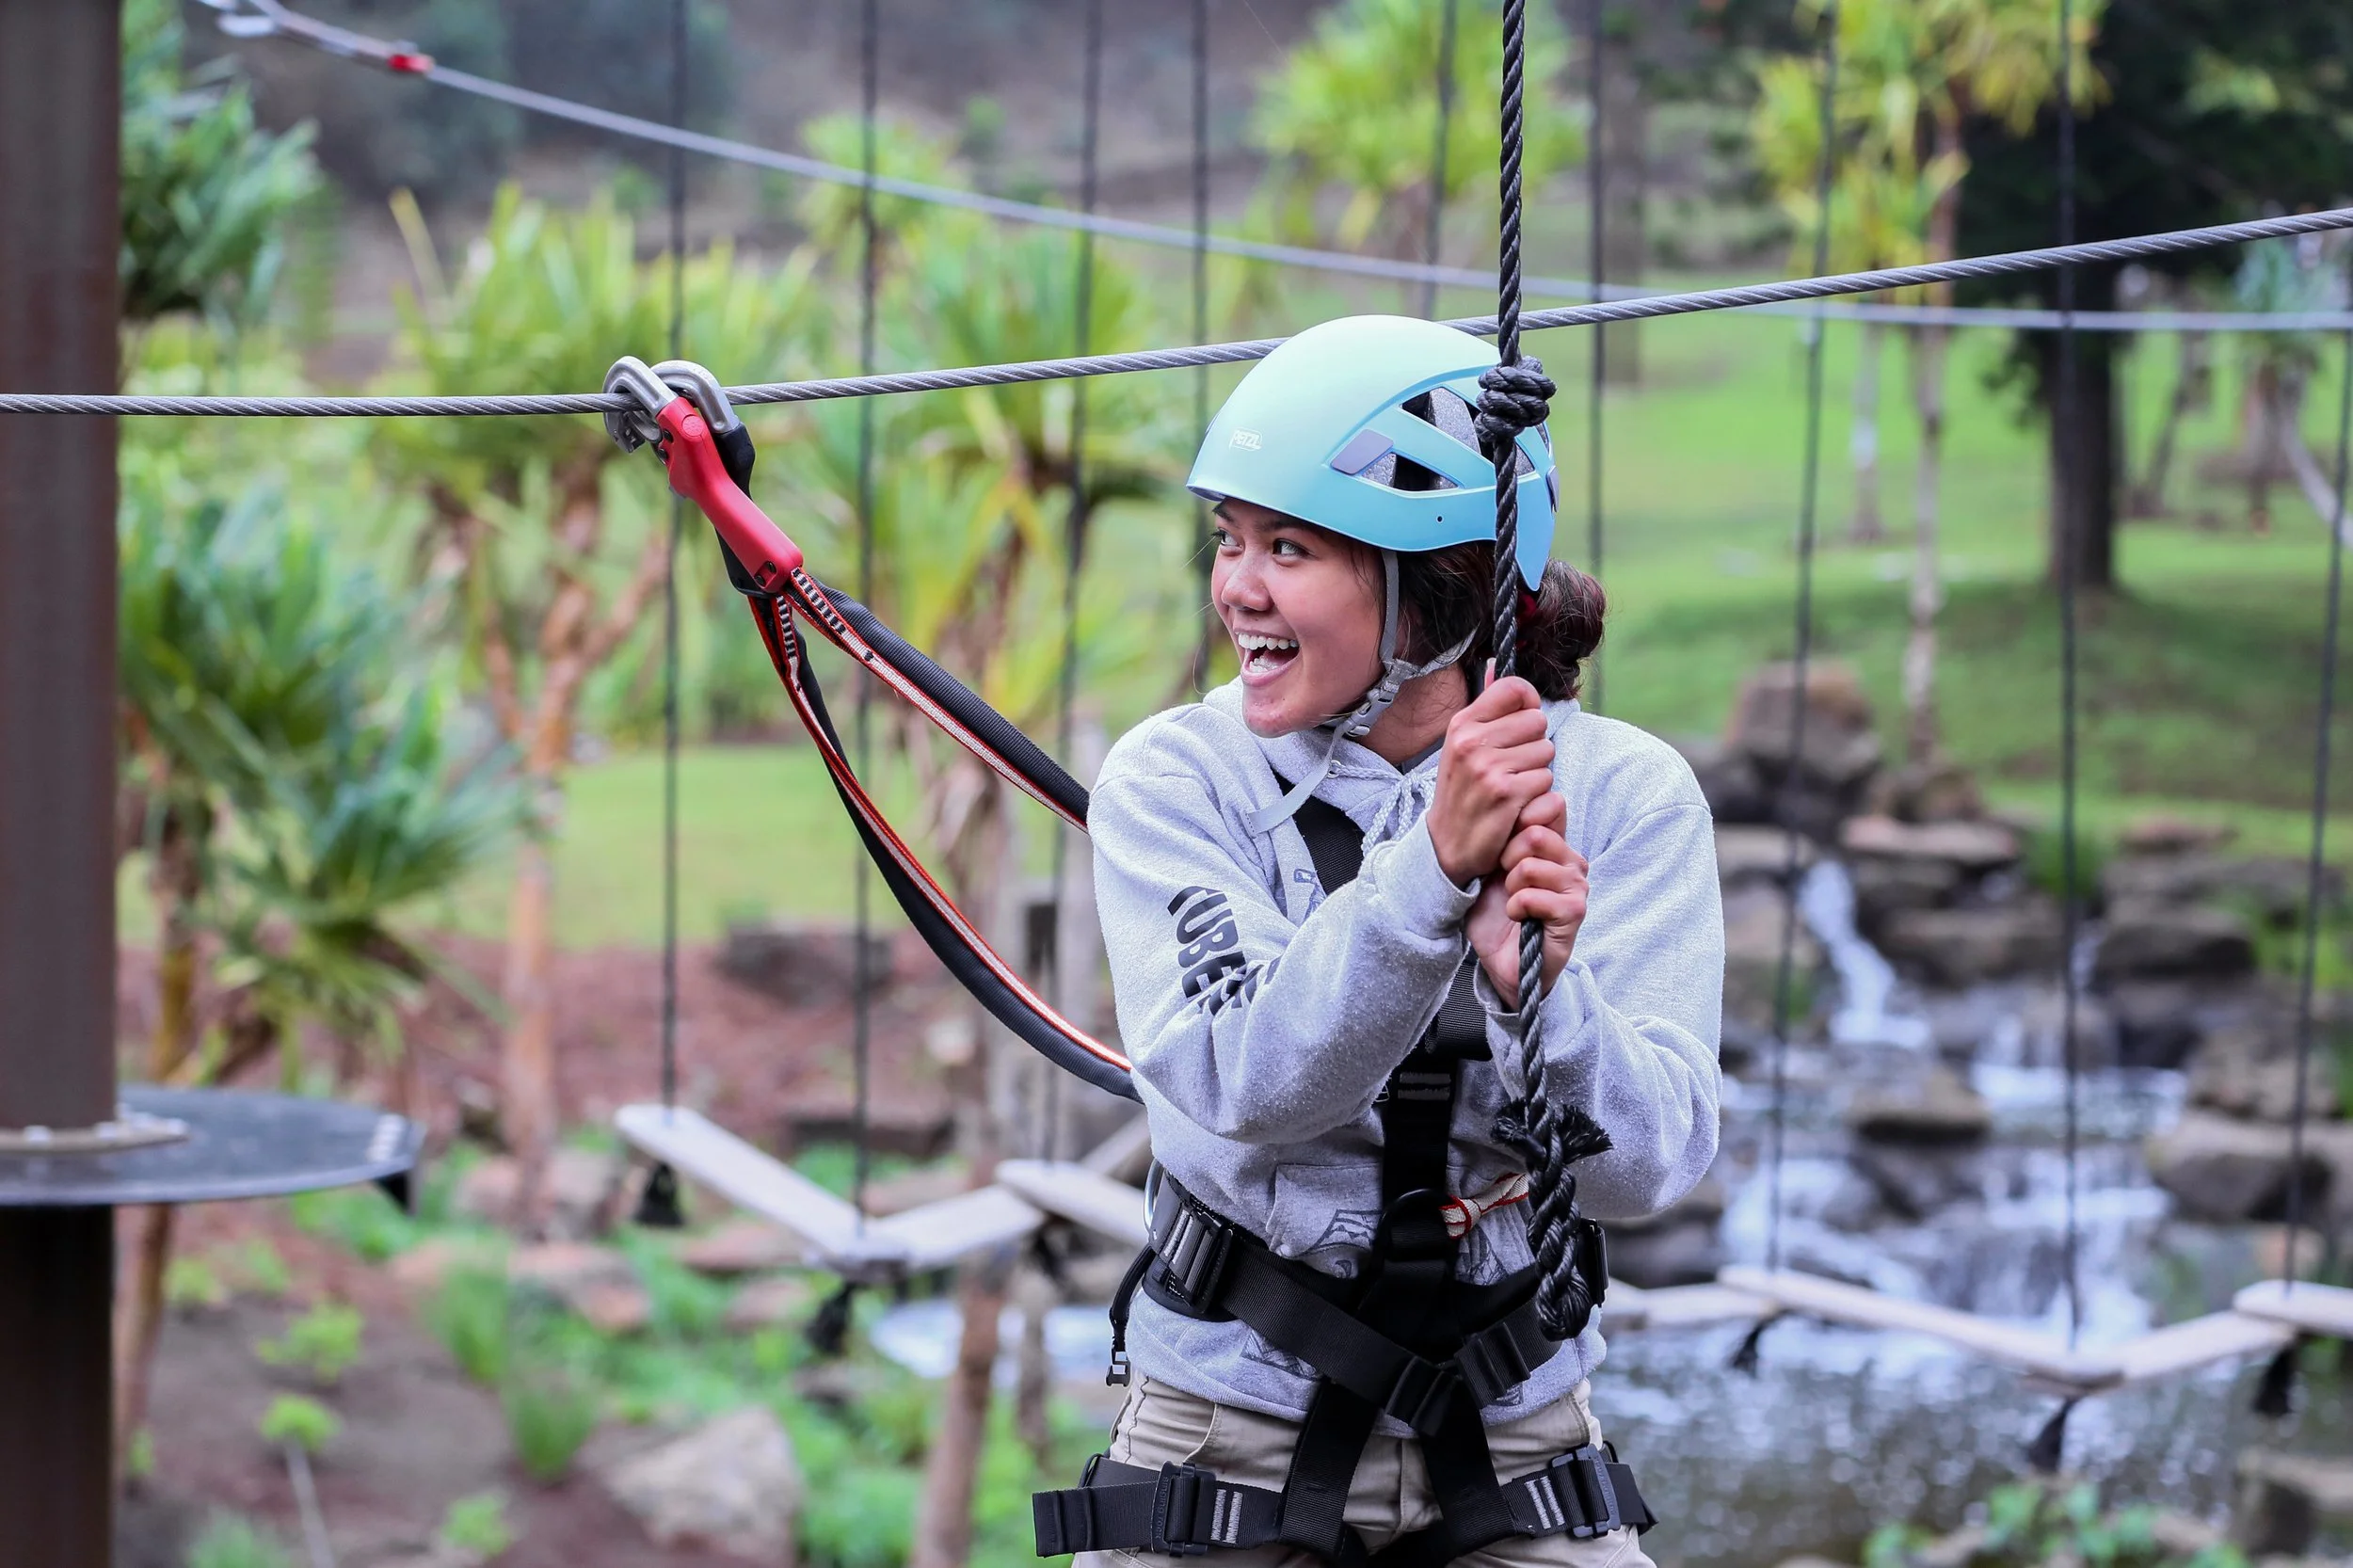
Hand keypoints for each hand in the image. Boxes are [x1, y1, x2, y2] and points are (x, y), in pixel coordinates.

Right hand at [1427, 673, 1555, 887]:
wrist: (1447, 845)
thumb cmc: (1462, 791)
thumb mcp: (1462, 745)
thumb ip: (1486, 709)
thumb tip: (1497, 667)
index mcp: (1462, 724)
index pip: (1514, 688)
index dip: (1529, 704)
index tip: (1524, 723)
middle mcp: (1472, 742)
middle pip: (1537, 721)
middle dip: (1534, 744)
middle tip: (1513, 765)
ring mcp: (1489, 768)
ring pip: (1546, 751)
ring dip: (1538, 771)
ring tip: (1513, 786)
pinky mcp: (1507, 794)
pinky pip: (1547, 781)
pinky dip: (1538, 795)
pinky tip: (1517, 804)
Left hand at [1466, 792, 1586, 1008]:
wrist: (1502, 960)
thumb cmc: (1495, 912)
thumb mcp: (1491, 866)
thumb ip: (1503, 834)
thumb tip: (1504, 800)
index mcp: (1555, 844)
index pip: (1547, 806)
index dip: (1515, 824)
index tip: (1502, 852)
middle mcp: (1572, 859)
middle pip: (1534, 834)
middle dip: (1507, 859)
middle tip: (1506, 882)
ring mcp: (1577, 884)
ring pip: (1530, 865)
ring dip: (1511, 887)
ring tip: (1513, 902)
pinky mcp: (1575, 911)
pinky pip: (1532, 896)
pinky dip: (1515, 908)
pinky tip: (1519, 918)